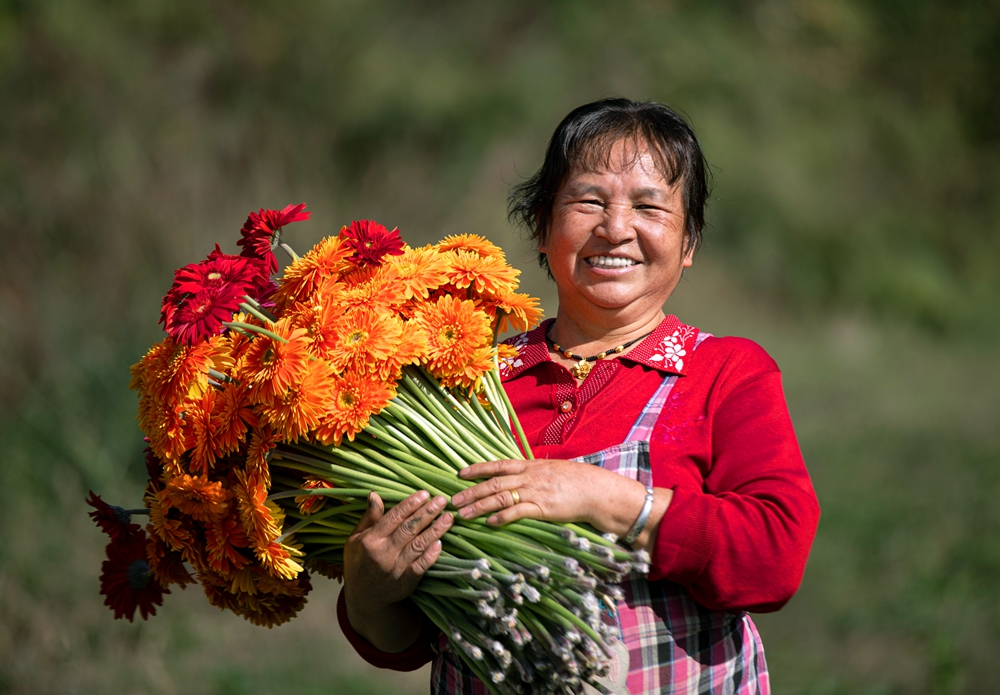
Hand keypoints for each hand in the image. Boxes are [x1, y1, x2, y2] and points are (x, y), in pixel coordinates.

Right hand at [342, 490, 452, 644]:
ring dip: (435, 530)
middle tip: (441, 500)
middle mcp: (383, 553)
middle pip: (409, 529)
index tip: (424, 494)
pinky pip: (420, 567)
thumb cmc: (359, 562)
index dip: (410, 505)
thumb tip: (375, 495)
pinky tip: (440, 543)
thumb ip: (368, 518)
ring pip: (418, 546)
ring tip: (448, 517)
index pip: (393, 518)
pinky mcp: (405, 582)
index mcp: (371, 540)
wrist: (362, 597)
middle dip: (427, 513)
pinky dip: (430, 556)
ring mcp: (395, 569)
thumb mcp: (356, 539)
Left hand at [452, 458, 640, 527]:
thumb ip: (535, 473)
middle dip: (471, 491)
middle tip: (452, 499)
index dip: (478, 469)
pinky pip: (517, 512)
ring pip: (500, 497)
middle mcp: (529, 476)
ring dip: (479, 506)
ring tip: (463, 514)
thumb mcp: (553, 470)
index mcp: (530, 465)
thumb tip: (521, 476)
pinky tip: (489, 522)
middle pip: (493, 483)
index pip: (498, 465)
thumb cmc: (577, 481)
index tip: (460, 473)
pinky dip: (501, 517)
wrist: (596, 490)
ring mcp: (534, 492)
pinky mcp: (542, 508)